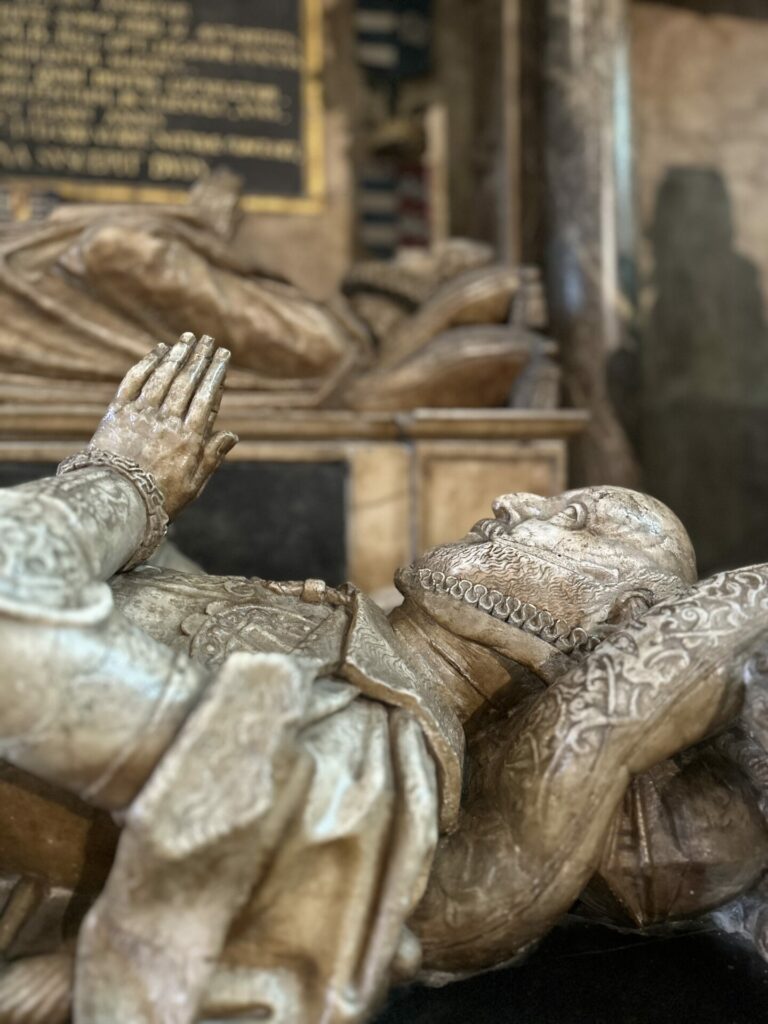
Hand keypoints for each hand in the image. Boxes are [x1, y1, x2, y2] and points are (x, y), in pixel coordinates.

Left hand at [91, 333, 237, 517]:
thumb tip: (232, 434)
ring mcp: (141, 414)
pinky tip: (157, 351)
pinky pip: (134, 381)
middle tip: (209, 340)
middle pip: (187, 382)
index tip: (224, 356)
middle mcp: (167, 421)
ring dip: (177, 355)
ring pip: (162, 377)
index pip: (207, 396)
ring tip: (188, 339)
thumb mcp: (194, 485)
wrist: (114, 502)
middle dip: (200, 358)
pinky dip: (146, 363)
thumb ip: (212, 457)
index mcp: (189, 438)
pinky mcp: (118, 413)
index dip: (216, 373)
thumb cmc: (158, 499)